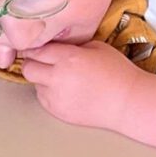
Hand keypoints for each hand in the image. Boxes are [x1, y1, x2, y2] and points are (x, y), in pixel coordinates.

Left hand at [16, 39, 137, 129]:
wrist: (127, 102)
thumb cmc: (117, 73)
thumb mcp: (96, 47)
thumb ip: (72, 45)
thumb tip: (54, 44)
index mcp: (69, 58)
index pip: (37, 49)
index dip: (35, 47)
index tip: (36, 46)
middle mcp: (58, 78)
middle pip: (28, 68)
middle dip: (33, 63)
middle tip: (42, 61)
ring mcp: (56, 97)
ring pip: (35, 84)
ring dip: (42, 79)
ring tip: (61, 78)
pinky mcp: (58, 112)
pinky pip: (43, 99)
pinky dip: (49, 93)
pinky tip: (66, 90)